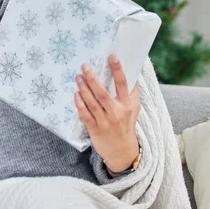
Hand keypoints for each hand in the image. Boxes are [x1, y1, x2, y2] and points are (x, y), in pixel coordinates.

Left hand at [74, 54, 140, 172]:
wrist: (122, 152)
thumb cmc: (126, 125)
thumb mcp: (134, 109)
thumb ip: (131, 92)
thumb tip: (133, 71)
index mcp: (128, 105)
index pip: (123, 84)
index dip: (118, 69)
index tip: (112, 56)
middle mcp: (117, 112)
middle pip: (103, 93)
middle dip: (92, 78)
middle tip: (84, 66)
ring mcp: (105, 122)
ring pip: (92, 103)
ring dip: (83, 89)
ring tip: (78, 77)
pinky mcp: (95, 129)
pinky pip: (85, 115)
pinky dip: (80, 104)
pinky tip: (76, 95)